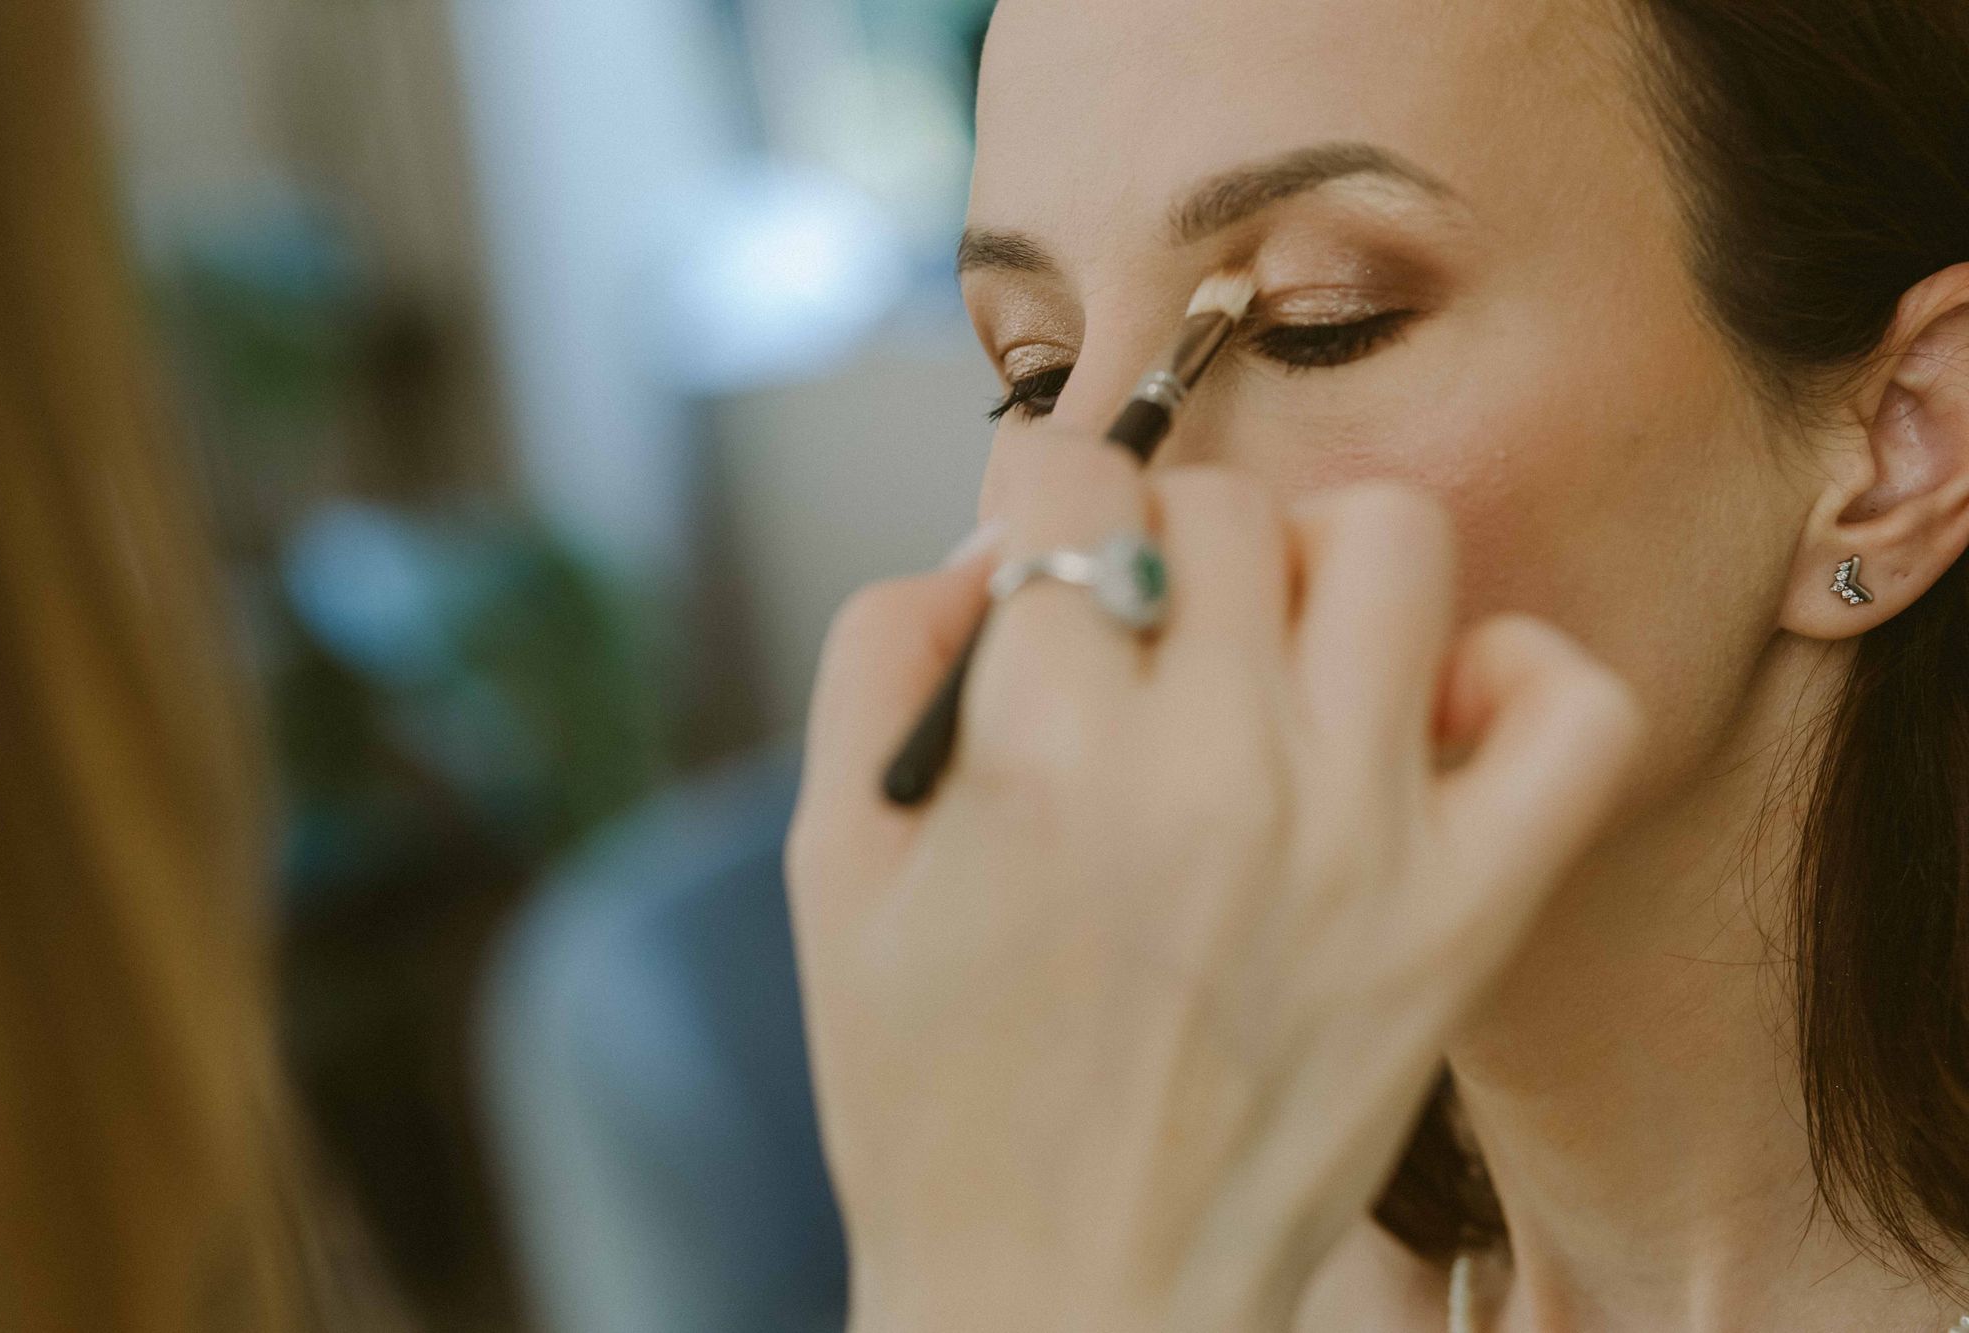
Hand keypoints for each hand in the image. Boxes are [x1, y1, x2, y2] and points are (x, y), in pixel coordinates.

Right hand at [784, 433, 1645, 1332]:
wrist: (1067, 1300)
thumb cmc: (935, 1102)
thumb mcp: (830, 872)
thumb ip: (880, 658)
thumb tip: (985, 551)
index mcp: (1046, 755)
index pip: (1068, 483)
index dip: (1035, 494)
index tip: (1040, 546)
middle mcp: (1220, 774)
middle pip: (1222, 503)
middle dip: (1154, 539)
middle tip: (1133, 634)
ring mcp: (1364, 840)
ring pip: (1394, 542)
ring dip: (1315, 566)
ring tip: (1267, 656)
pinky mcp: (1465, 915)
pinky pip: (1568, 707)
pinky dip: (1507, 676)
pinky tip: (1410, 726)